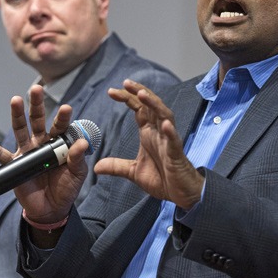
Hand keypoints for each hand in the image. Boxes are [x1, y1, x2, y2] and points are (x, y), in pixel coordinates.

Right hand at [0, 85, 89, 225]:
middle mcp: (40, 143)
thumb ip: (78, 158)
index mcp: (57, 143)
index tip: (67, 108)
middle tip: (36, 89)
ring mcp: (26, 152)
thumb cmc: (66, 189)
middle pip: (37, 120)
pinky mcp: (14, 165)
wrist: (52, 209)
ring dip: (16, 115)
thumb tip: (81, 143)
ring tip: (15, 100)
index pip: (60, 126)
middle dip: (37, 105)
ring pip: (20, 130)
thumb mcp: (77, 174)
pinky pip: (0, 155)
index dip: (62, 117)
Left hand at [94, 79, 203, 209]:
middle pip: (150, 106)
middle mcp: (159, 132)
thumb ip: (116, 166)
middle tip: (125, 83)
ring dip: (154, 104)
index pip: (138, 109)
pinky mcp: (176, 154)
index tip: (111, 91)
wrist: (180, 194)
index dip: (127, 98)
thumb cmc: (162, 179)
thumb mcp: (133, 172)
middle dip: (139, 93)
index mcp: (149, 133)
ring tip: (142, 94)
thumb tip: (96, 167)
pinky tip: (165, 124)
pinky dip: (170, 132)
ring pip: (164, 116)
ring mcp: (169, 141)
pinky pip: (174, 140)